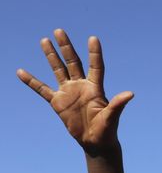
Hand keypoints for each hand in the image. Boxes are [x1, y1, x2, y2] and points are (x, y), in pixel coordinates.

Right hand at [17, 30, 133, 155]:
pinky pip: (42, 89)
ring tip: (44, 40)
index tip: (93, 38)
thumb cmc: (107, 130)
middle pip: (73, 62)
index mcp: (96, 88)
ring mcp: (69, 92)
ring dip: (51, 56)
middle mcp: (81, 86)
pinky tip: (20, 71)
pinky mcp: (58, 102)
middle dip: (66, 47)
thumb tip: (130, 94)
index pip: (96, 66)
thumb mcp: (112, 117)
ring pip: (58, 70)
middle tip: (59, 30)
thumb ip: (118, 104)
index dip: (95, 53)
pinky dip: (31, 81)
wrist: (95, 142)